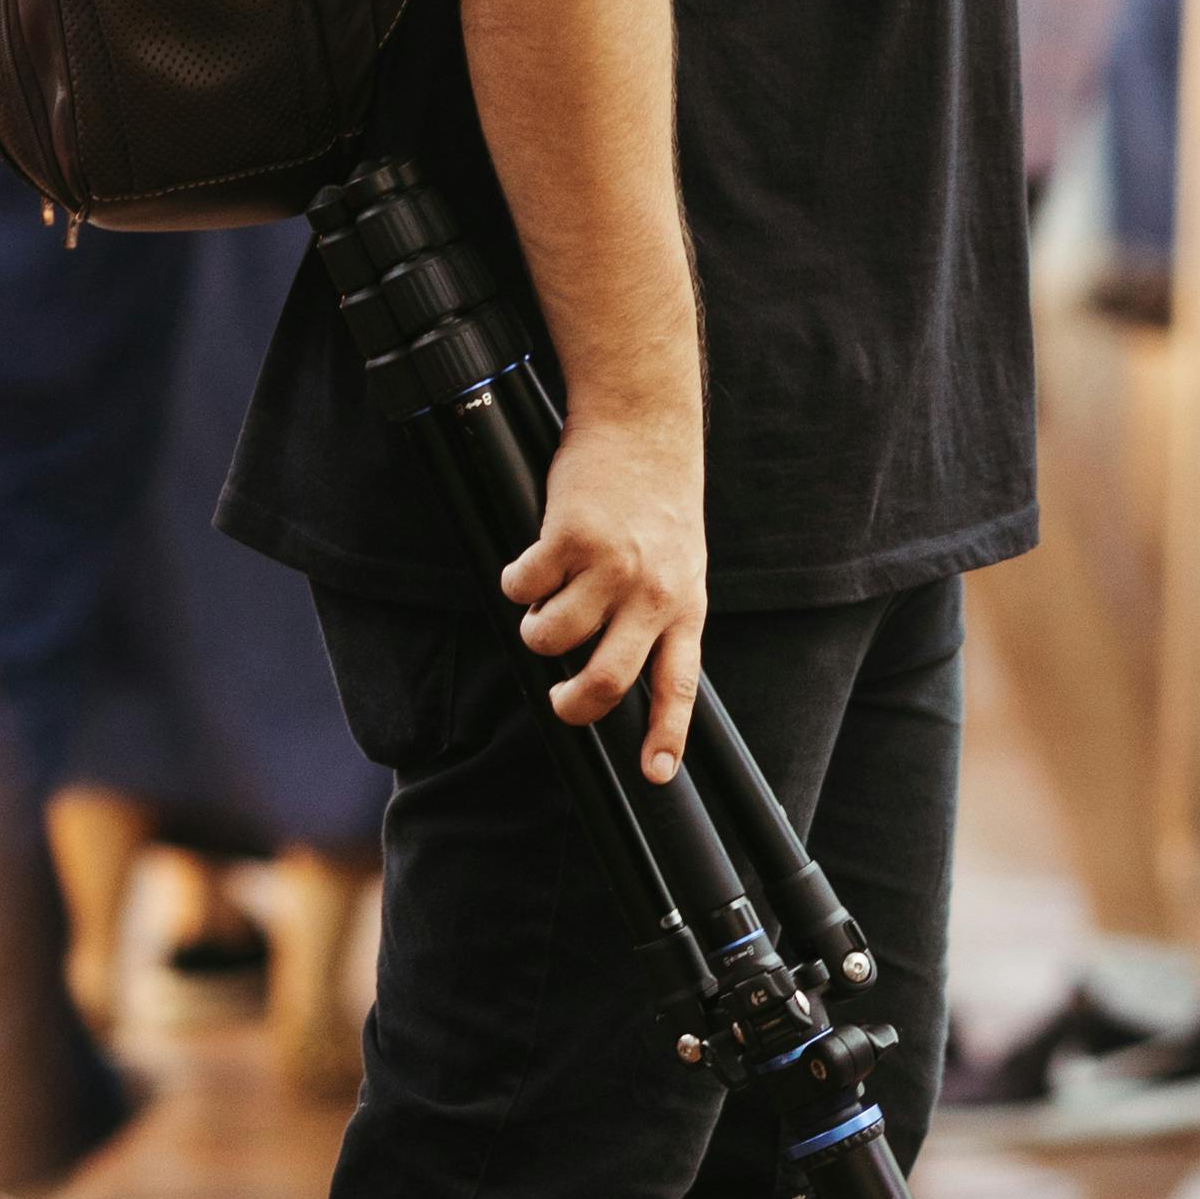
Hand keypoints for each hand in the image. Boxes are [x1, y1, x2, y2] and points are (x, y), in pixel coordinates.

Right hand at [503, 410, 706, 781]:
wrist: (643, 425)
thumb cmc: (658, 498)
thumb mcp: (681, 562)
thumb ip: (656, 611)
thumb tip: (613, 666)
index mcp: (684, 604)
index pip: (678, 684)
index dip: (664, 734)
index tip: (654, 773)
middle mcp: (651, 592)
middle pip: (607, 680)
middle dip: (574, 704)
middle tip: (560, 701)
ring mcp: (610, 565)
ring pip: (551, 637)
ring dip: (535, 632)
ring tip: (541, 609)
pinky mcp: (568, 536)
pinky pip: (523, 588)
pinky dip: (515, 584)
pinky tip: (529, 565)